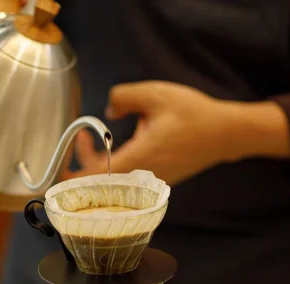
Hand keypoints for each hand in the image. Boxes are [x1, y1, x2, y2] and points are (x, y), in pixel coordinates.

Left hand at [62, 81, 289, 185]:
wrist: (226, 134)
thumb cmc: (193, 115)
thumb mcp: (154, 94)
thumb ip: (123, 97)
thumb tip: (109, 111)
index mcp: (137, 159)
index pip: (94, 178)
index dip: (72, 175)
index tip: (63, 163)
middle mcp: (142, 177)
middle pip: (101, 182)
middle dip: (86, 163)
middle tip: (84, 139)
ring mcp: (152, 182)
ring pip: (116, 182)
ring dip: (103, 164)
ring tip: (101, 139)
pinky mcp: (160, 181)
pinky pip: (130, 180)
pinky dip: (118, 167)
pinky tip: (123, 147)